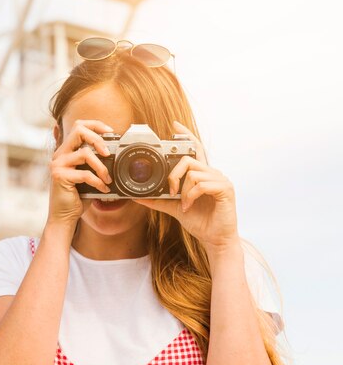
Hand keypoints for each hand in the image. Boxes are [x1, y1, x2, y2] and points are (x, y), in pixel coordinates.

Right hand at [47, 119, 113, 226]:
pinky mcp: (60, 176)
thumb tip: (115, 154)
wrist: (64, 217)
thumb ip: (95, 162)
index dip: (95, 124)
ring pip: (84, 153)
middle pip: (78, 130)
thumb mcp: (89, 175)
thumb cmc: (78, 196)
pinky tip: (103, 189)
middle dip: (97, 139)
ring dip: (101, 166)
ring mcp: (58, 164)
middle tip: (108, 153)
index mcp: (66, 151)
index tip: (111, 132)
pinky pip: (85, 174)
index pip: (79, 126)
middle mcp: (60, 154)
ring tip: (108, 178)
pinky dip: (98, 182)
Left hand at [132, 121, 239, 257]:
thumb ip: (159, 199)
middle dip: (174, 174)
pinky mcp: (226, 189)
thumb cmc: (200, 222)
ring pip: (194, 172)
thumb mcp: (175, 208)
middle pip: (189, 158)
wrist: (215, 240)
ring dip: (183, 190)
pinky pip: (203, 184)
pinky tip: (189, 206)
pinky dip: (191, 196)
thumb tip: (138, 196)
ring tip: (183, 204)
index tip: (174, 124)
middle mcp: (213, 173)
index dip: (186, 135)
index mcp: (202, 174)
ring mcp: (221, 180)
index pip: (195, 148)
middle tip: (170, 190)